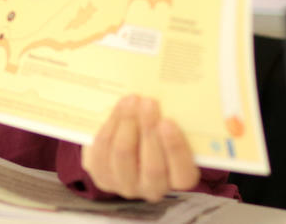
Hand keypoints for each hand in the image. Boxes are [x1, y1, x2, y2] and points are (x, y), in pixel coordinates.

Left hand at [82, 95, 200, 201]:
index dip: (175, 148)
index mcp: (179, 179)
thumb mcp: (171, 131)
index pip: (182, 173)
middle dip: (148, 130)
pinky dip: (111, 125)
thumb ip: (174, 122)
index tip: (167, 121)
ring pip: (124, 154)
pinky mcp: (103, 176)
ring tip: (131, 100)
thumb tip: (171, 96)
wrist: (128, 146)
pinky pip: (104, 150)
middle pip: (152, 166)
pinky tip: (119, 109)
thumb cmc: (158, 134)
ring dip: (127, 123)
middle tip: (148, 102)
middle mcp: (153, 189)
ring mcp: (126, 185)